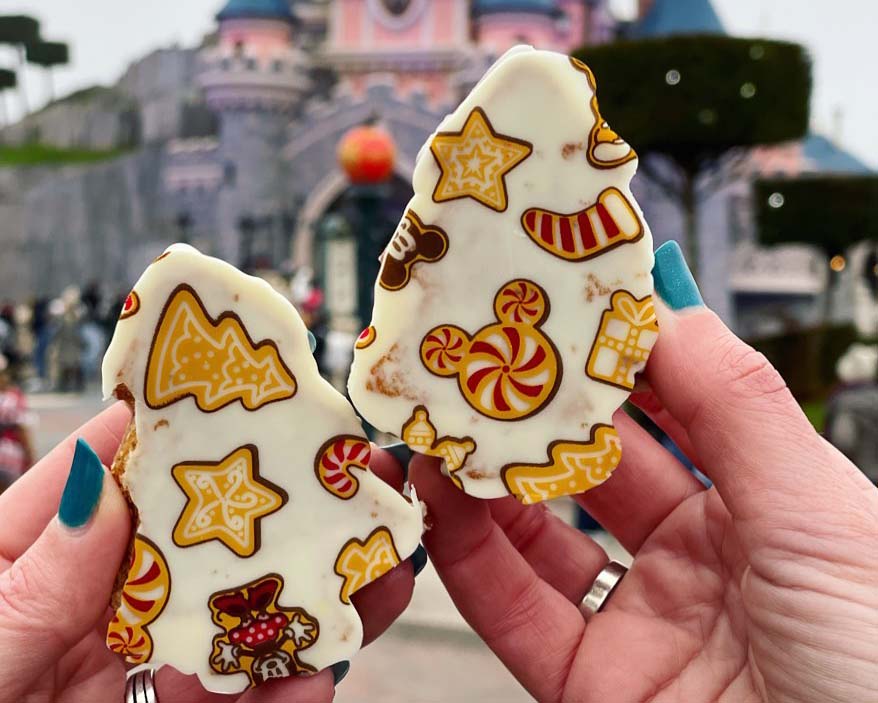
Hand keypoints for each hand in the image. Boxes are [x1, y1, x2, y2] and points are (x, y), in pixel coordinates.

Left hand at [0, 403, 416, 702]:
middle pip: (198, 540)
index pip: (108, 473)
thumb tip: (103, 484)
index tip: (243, 391)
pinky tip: (316, 678)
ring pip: (231, 617)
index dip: (173, 427)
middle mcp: (97, 595)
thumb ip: (38, 578)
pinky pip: (229, 697)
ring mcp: (135, 659)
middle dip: (278, 512)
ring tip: (373, 580)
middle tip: (352, 483)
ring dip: (305, 601)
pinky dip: (279, 690)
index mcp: (37, 555)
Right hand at [410, 245, 877, 701]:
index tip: (559, 298)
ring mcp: (641, 623)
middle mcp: (699, 559)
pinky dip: (470, 554)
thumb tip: (666, 297)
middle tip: (482, 349)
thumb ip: (736, 404)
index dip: (616, 349)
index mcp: (766, 505)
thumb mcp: (822, 516)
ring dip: (486, 475)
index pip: (675, 404)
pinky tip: (444, 497)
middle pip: (596, 463)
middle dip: (537, 405)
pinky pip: (515, 612)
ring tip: (444, 417)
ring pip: (541, 533)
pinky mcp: (592, 688)